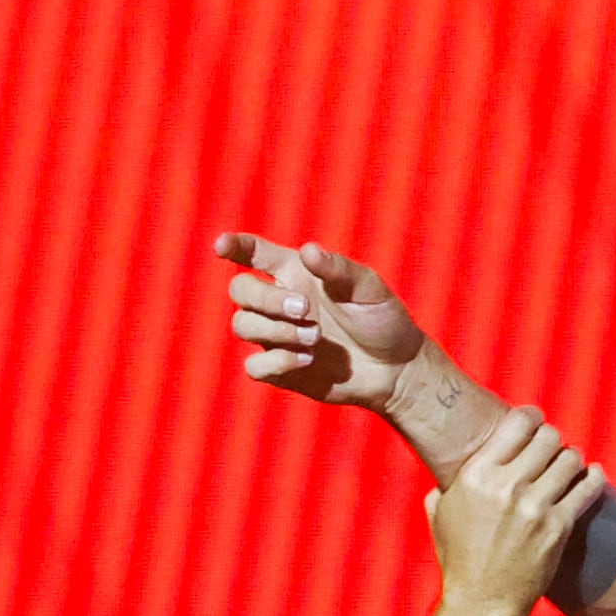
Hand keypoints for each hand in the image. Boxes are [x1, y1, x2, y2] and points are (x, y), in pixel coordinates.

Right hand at [218, 232, 428, 415]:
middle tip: (306, 310)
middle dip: (266, 299)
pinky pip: (253, 366)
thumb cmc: (383, 320)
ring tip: (315, 338)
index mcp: (296, 274)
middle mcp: (279, 302)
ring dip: (276, 330)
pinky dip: (276, 361)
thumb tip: (308, 251)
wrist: (395, 369)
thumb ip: (339, 269)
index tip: (221, 246)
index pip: (253, 254)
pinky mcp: (280, 369)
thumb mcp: (370, 289)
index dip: (234, 246)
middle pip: (240, 290)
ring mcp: (276, 337)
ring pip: (242, 325)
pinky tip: (307, 360)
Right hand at [427, 407, 606, 615]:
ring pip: (570, 459)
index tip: (535, 423)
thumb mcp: (440, 514)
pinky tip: (592, 475)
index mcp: (476, 476)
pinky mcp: (559, 528)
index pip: (517, 423)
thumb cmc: (459, 559)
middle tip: (551, 448)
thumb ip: (447, 482)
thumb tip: (452, 460)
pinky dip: (593, 477)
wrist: (483, 603)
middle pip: (548, 437)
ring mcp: (536, 507)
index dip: (531, 417)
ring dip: (571, 458)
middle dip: (552, 439)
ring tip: (568, 466)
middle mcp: (507, 486)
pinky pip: (587, 488)